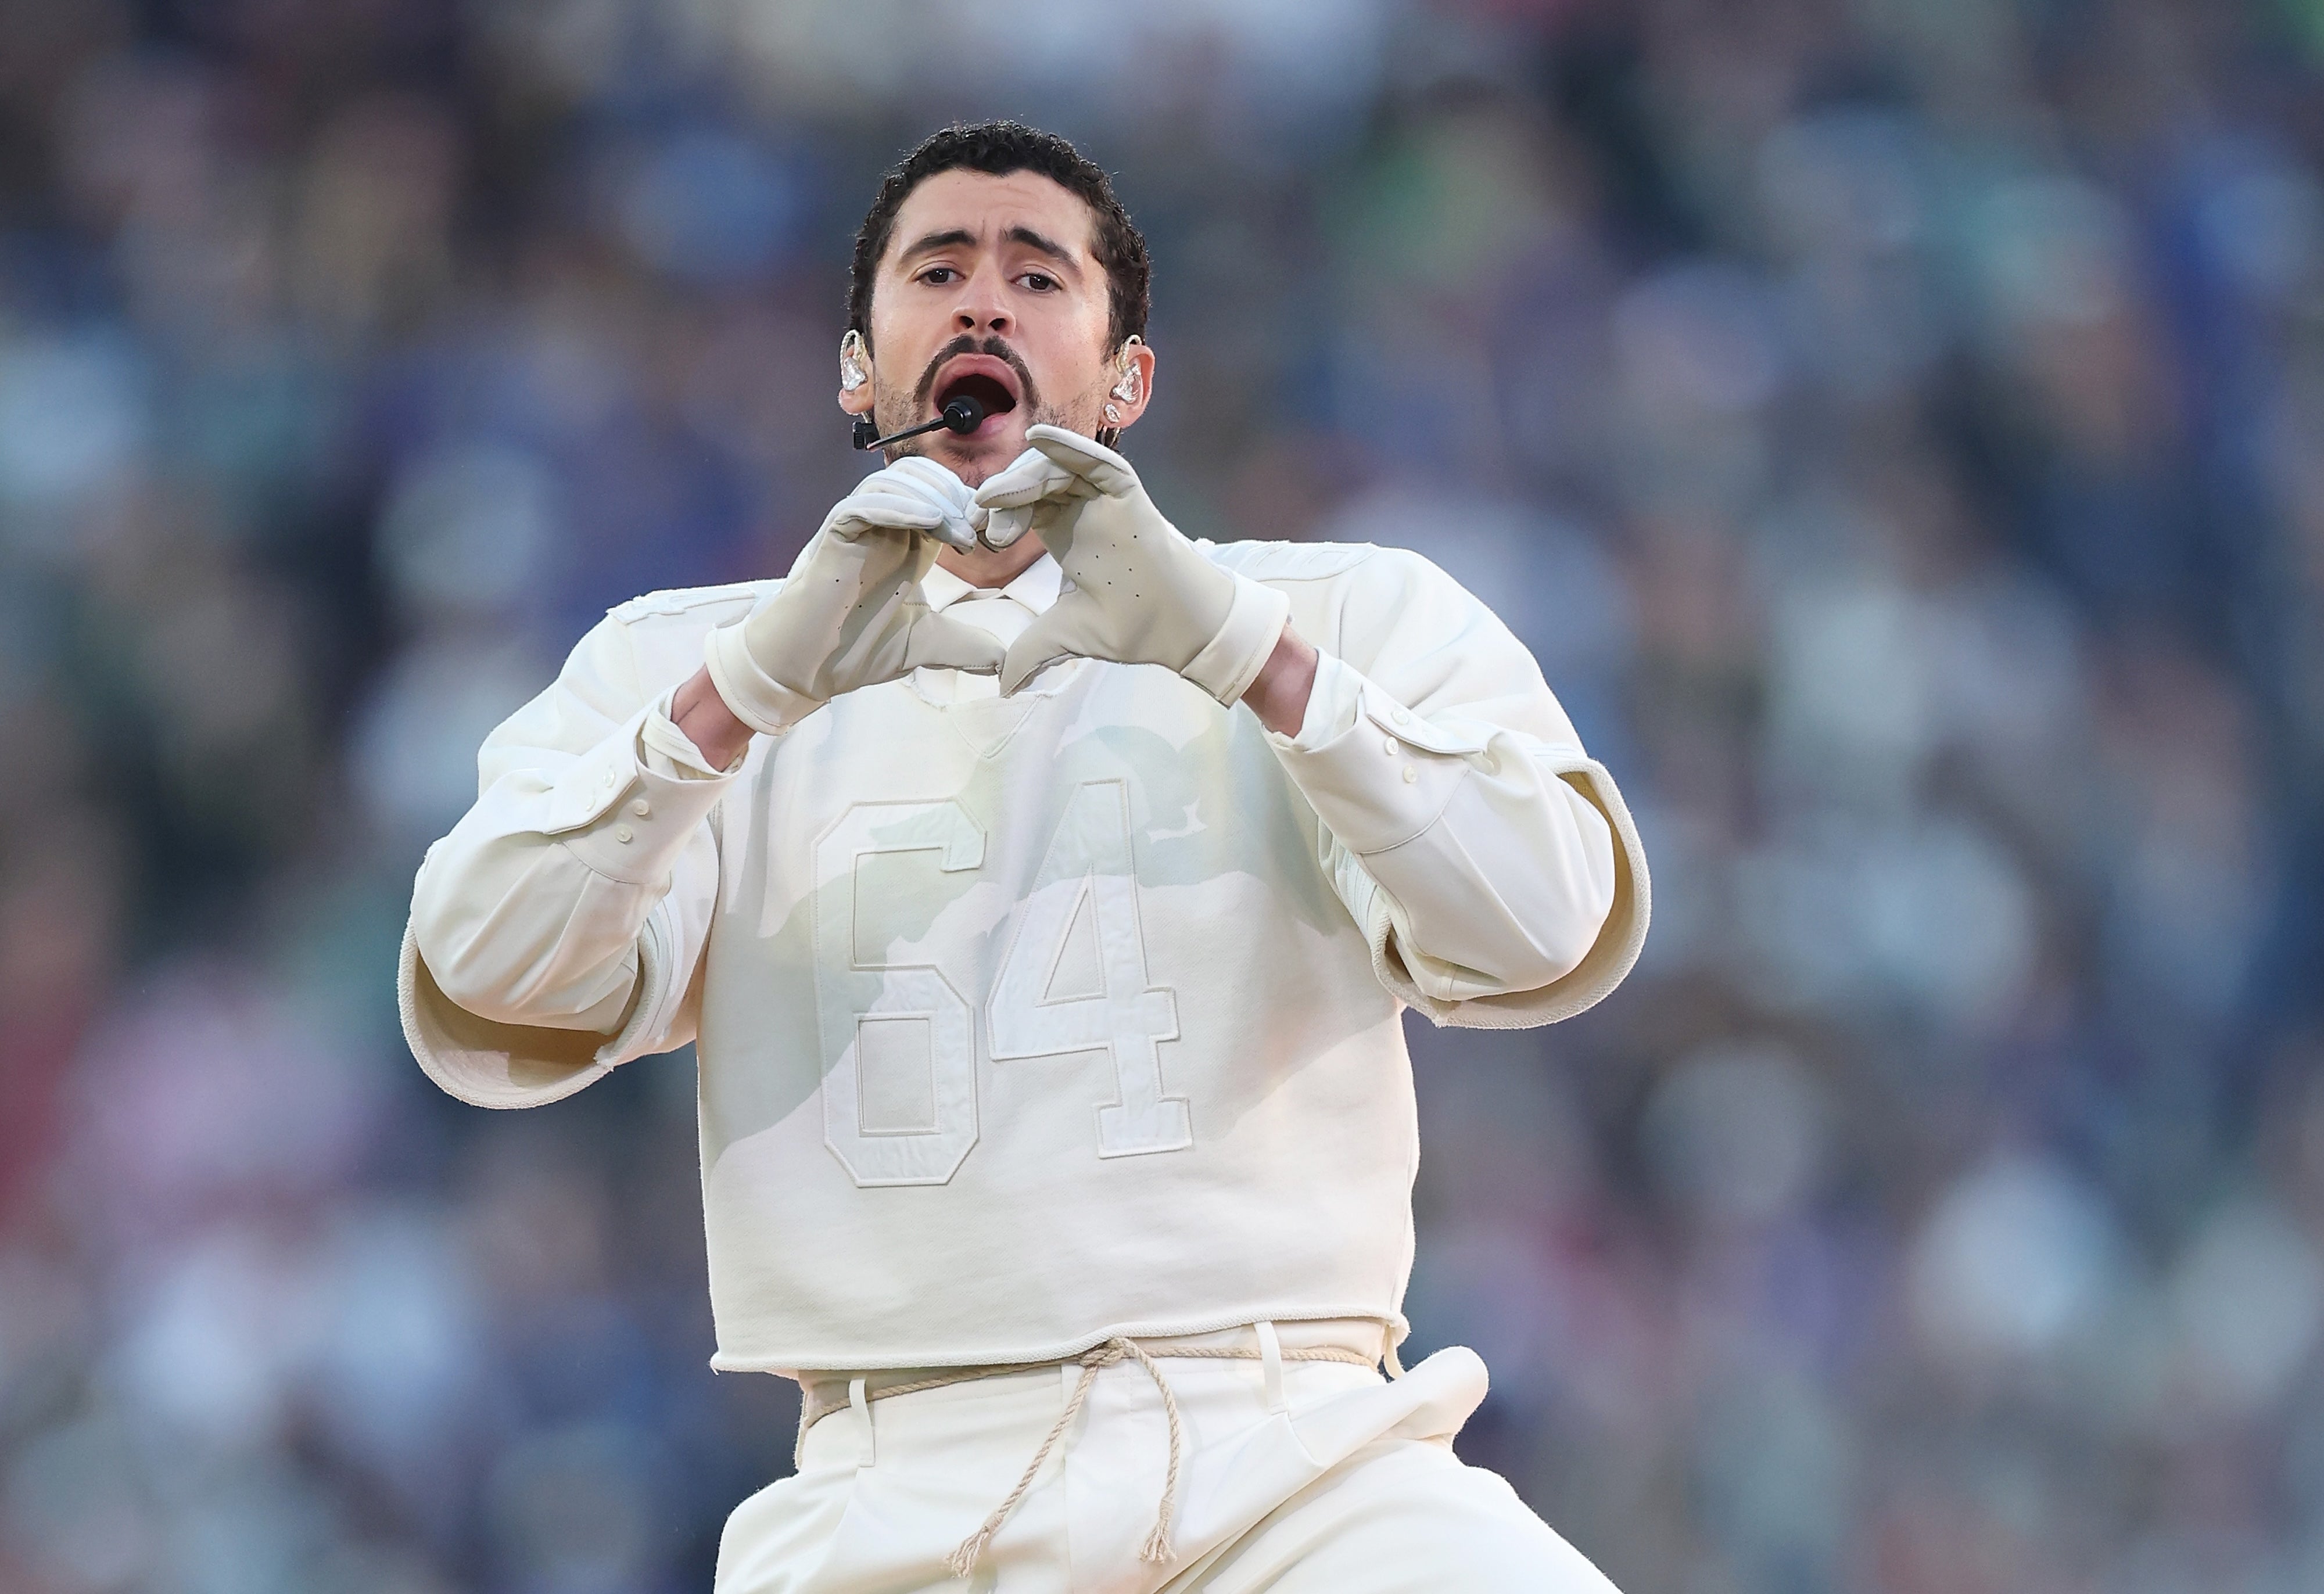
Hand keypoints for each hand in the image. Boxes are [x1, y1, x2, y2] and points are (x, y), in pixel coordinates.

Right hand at [704, 458, 1002, 732]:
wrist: (805, 668)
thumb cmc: (854, 650)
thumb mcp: (924, 644)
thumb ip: (964, 645)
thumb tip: (1003, 662)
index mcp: (906, 541)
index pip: (941, 495)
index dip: (972, 505)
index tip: (998, 534)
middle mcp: (882, 526)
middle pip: (920, 478)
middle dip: (956, 496)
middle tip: (981, 532)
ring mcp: (855, 527)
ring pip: (892, 483)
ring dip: (932, 500)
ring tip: (960, 537)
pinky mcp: (832, 535)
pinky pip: (862, 505)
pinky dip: (898, 507)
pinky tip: (928, 523)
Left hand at [972, 425, 1288, 701]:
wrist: (1180, 629)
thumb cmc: (1132, 625)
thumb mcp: (1067, 635)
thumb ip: (1032, 650)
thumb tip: (1003, 688)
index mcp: (1064, 533)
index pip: (1021, 507)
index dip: (997, 514)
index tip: (978, 537)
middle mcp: (1081, 509)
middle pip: (1032, 481)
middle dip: (1002, 494)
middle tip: (981, 518)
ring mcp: (1104, 499)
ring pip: (1056, 468)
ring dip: (1022, 476)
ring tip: (995, 496)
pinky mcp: (1127, 493)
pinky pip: (1097, 462)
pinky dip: (1069, 447)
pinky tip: (1039, 438)